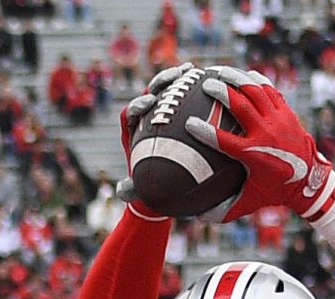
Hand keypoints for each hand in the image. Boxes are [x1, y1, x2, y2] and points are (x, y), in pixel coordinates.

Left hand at [117, 63, 201, 201]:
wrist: (169, 189)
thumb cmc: (154, 189)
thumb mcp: (144, 192)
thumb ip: (132, 190)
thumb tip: (121, 191)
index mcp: (134, 133)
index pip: (131, 113)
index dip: (138, 105)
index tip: (148, 103)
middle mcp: (148, 121)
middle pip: (150, 94)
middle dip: (159, 83)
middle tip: (171, 79)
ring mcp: (165, 116)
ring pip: (170, 92)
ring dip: (178, 78)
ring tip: (191, 70)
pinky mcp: (181, 116)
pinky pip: (189, 101)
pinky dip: (197, 92)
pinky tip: (213, 85)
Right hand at [184, 68, 334, 224]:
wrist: (310, 181)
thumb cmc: (275, 192)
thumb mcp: (249, 202)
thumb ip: (223, 209)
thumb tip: (196, 217)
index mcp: (253, 155)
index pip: (223, 140)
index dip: (204, 131)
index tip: (189, 123)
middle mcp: (266, 134)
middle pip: (239, 106)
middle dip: (220, 91)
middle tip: (205, 84)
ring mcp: (278, 120)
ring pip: (255, 91)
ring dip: (237, 78)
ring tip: (220, 71)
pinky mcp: (287, 113)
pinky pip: (270, 90)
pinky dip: (256, 80)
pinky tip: (243, 74)